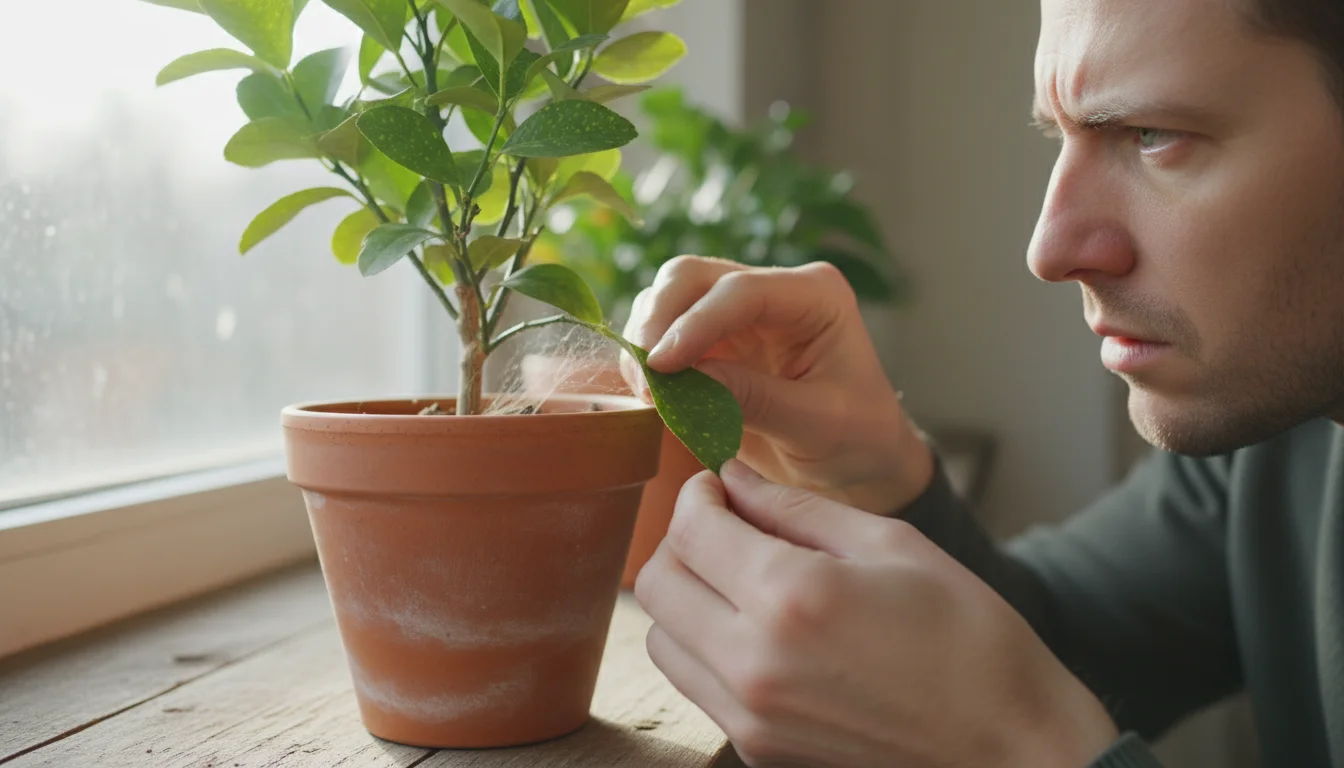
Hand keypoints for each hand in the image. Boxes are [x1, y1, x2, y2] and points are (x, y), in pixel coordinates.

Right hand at [623, 256, 931, 514]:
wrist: (861, 466)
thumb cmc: (857, 441)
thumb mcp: (816, 426)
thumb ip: (753, 399)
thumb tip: (682, 378)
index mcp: (815, 296)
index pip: (740, 292)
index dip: (693, 325)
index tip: (660, 368)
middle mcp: (774, 290)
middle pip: (690, 277)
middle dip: (658, 322)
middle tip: (646, 380)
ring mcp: (740, 312)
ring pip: (668, 297)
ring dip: (646, 340)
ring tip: (651, 395)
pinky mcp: (714, 341)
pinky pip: (662, 333)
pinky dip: (646, 361)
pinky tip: (654, 397)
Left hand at [636, 460, 1118, 767]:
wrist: (1010, 749)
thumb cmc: (970, 640)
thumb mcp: (892, 546)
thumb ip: (798, 508)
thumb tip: (735, 479)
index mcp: (791, 596)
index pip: (690, 530)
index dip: (696, 495)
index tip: (717, 486)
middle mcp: (754, 662)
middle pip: (658, 584)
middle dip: (682, 542)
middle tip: (725, 526)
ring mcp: (750, 716)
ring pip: (662, 639)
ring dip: (686, 598)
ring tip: (740, 579)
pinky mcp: (757, 750)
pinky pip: (698, 685)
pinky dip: (707, 647)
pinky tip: (760, 630)